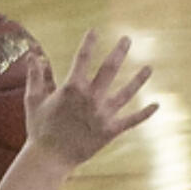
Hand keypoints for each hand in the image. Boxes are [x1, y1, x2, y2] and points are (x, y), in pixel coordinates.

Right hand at [24, 32, 155, 168]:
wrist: (49, 158)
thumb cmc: (39, 128)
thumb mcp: (34, 99)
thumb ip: (36, 76)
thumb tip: (34, 55)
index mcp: (72, 88)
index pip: (83, 58)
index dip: (89, 42)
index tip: (94, 31)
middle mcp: (91, 97)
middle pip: (110, 68)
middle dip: (119, 51)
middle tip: (127, 39)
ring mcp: (103, 114)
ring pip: (126, 92)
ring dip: (139, 79)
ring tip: (149, 68)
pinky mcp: (110, 130)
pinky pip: (131, 120)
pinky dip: (144, 113)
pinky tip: (156, 105)